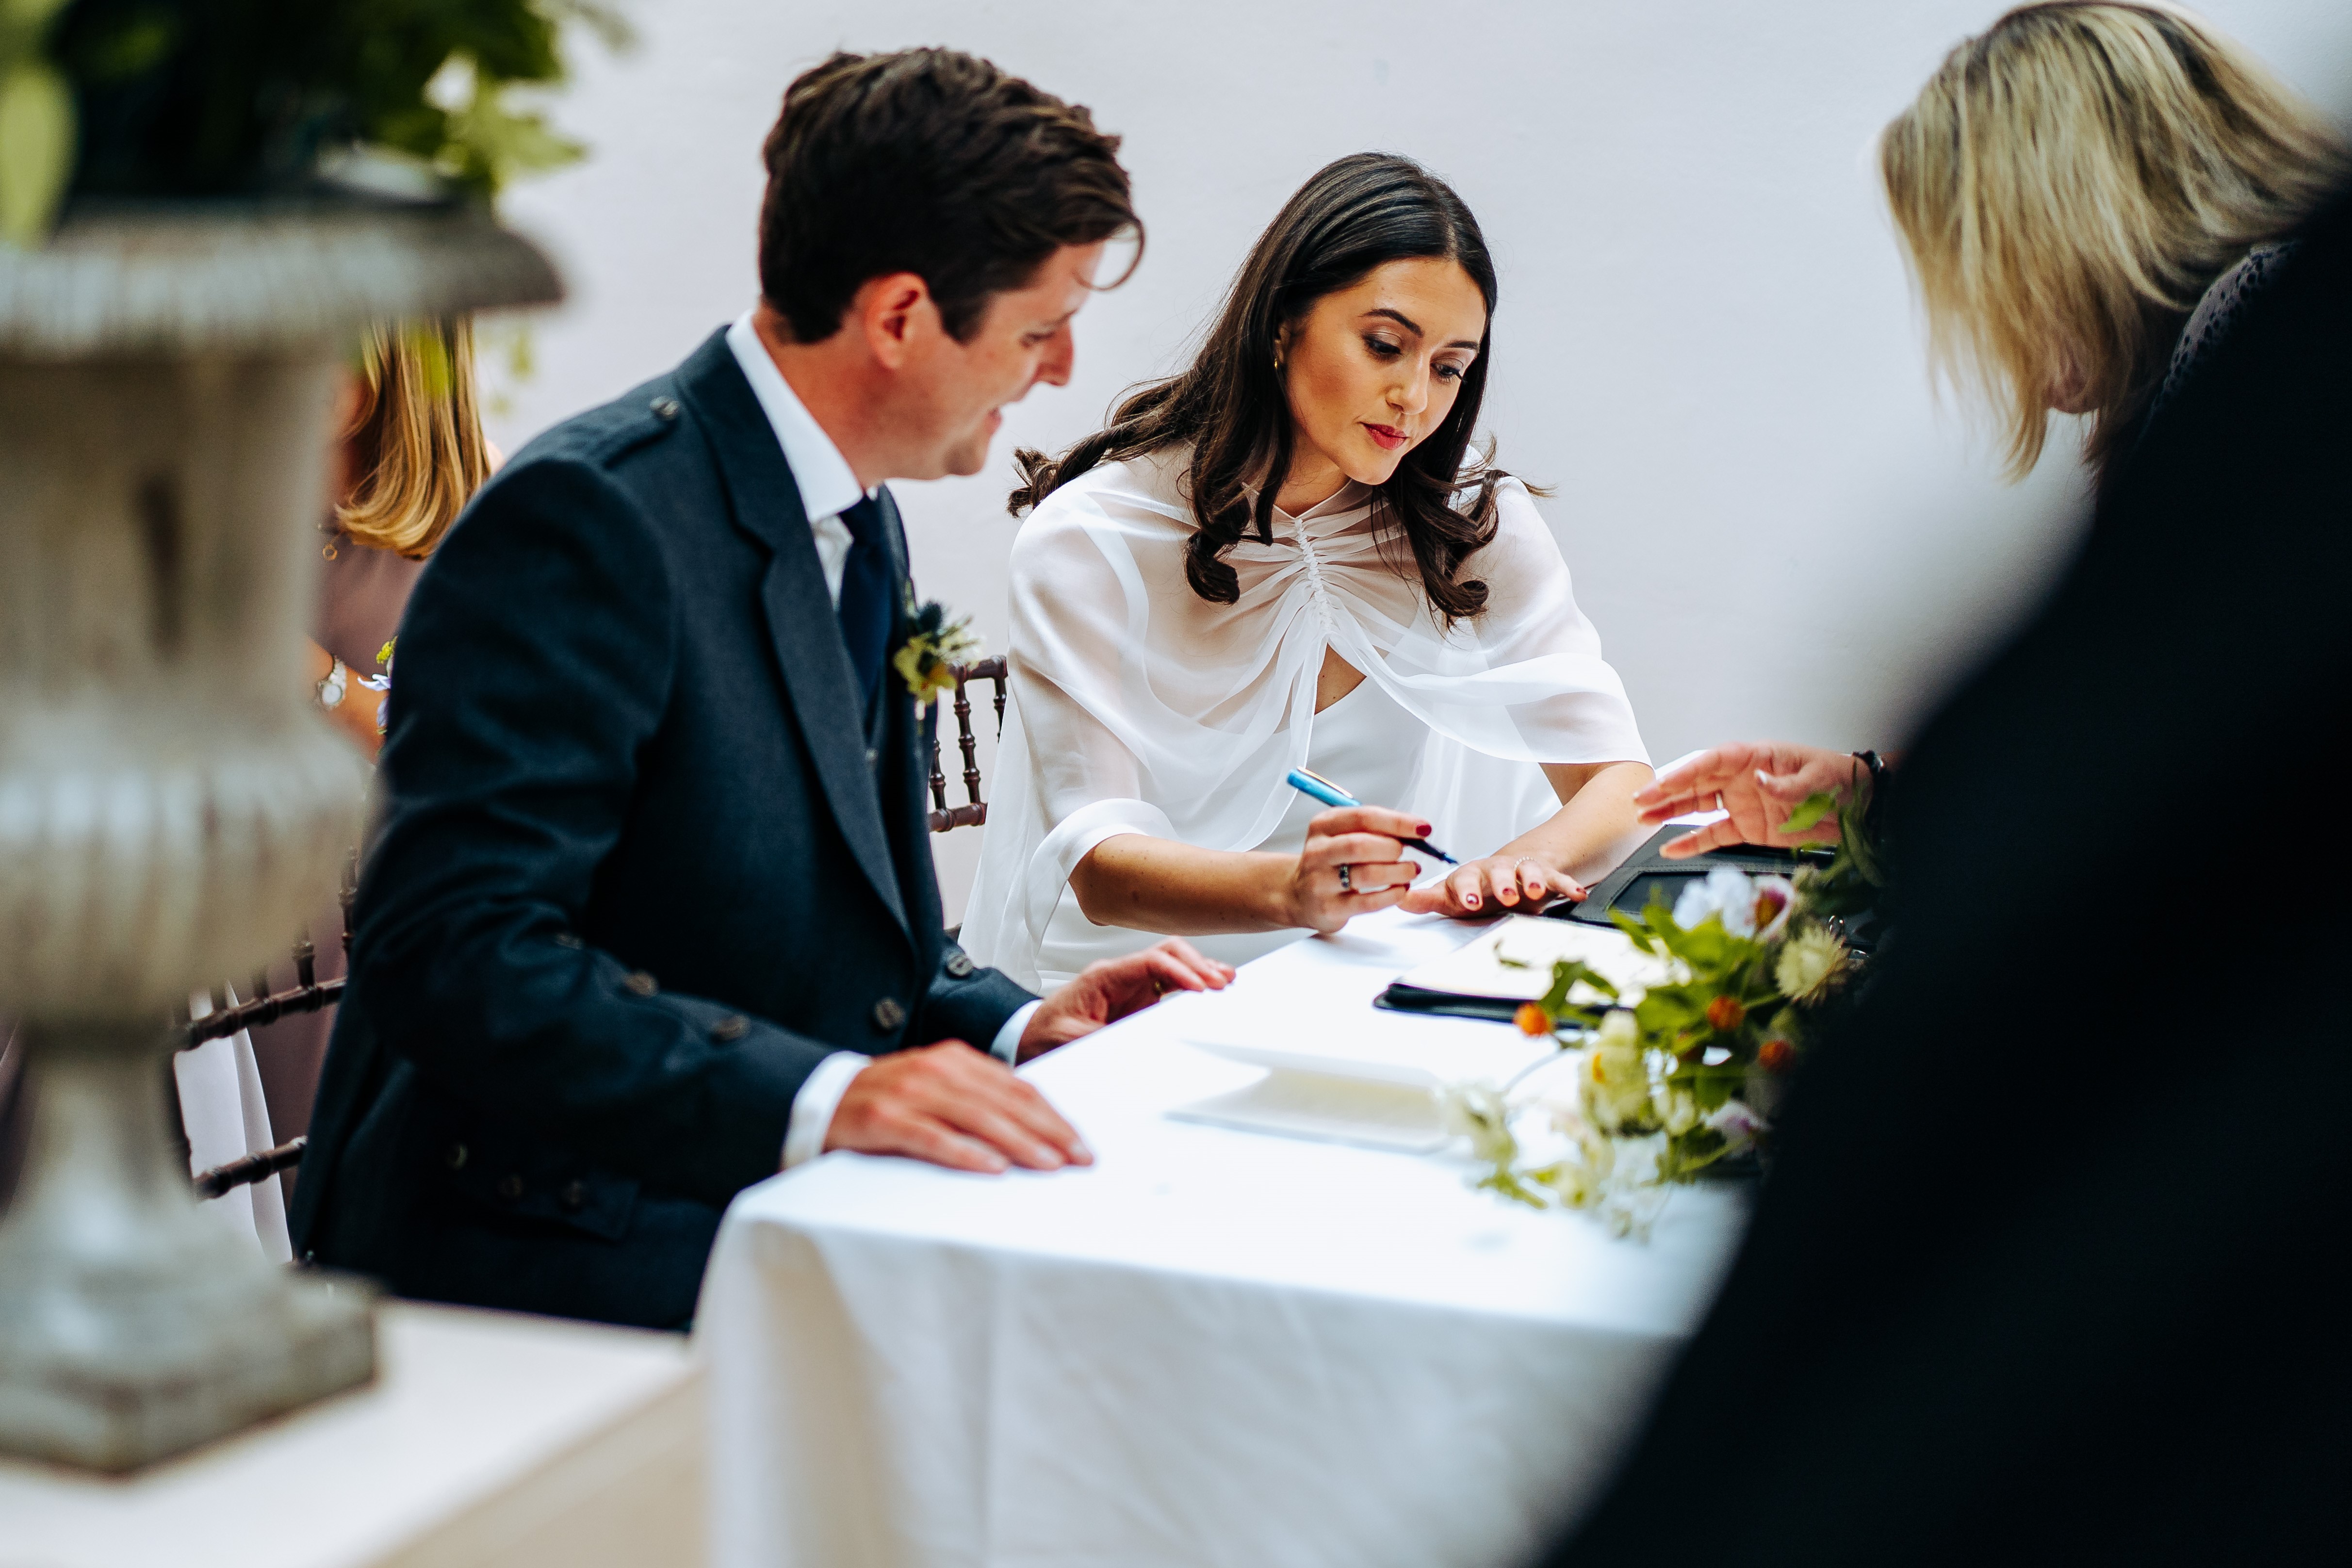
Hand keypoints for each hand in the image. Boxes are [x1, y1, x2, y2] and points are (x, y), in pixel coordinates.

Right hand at [823, 1041, 1089, 1173]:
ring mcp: (909, 1092)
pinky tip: (991, 1168)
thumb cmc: (886, 1103)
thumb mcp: (937, 1091)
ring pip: (976, 1117)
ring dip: (1017, 1142)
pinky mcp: (883, 1117)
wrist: (819, 1099)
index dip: (1053, 1115)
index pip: (1017, 1088)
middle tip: (1079, 1158)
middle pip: (1005, 1101)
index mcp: (956, 1060)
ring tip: (1048, 1164)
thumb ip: (978, 1101)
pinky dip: (964, 1152)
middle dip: (1048, 1131)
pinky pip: (931, 1137)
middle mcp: (937, 1069)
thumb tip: (1033, 1129)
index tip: (1081, 1142)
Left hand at [1019, 938, 1233, 1062]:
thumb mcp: (1070, 1040)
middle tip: (1220, 983)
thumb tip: (1137, 1045)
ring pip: (1173, 964)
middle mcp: (1121, 975)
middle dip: (1197, 964)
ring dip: (1199, 970)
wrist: (1028, 1037)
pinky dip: (1192, 983)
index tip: (1200, 988)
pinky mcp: (1139, 999)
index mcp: (1104, 976)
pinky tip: (1210, 988)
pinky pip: (1171, 983)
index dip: (1179, 971)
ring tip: (1225, 981)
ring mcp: (1132, 986)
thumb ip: (1103, 1039)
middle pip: (1167, 953)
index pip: (1150, 961)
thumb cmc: (1044, 1033)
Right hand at [1284, 806, 1421, 933]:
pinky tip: (1400, 890)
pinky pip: (1368, 902)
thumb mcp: (1344, 835)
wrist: (1299, 894)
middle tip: (1410, 854)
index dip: (1397, 822)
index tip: (1423, 828)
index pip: (1363, 817)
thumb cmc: (1331, 861)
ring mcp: (1320, 881)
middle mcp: (1317, 852)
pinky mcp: (1329, 908)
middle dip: (1394, 849)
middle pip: (1360, 845)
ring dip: (1398, 872)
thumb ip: (1376, 829)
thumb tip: (1416, 831)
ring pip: (1366, 874)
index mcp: (1323, 825)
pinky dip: (1391, 895)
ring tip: (1410, 871)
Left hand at [1400, 854, 1584, 918]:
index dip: (1467, 888)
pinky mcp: (1546, 876)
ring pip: (1528, 870)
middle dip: (1502, 882)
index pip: (1466, 877)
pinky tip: (1578, 894)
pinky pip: (1558, 879)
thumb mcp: (1452, 897)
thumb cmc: (1478, 889)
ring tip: (1536, 892)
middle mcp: (1497, 869)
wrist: (1509, 873)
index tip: (1468, 901)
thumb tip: (1398, 898)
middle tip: (1507, 895)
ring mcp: (1522, 871)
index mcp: (1472, 874)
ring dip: (1532, 880)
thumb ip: (1428, 900)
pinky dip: (1569, 885)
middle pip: (1498, 871)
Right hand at [1631, 742, 1859, 858]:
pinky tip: (1670, 847)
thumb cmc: (1839, 780)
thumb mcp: (1818, 777)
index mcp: (1755, 757)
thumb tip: (1759, 781)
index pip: (1713, 760)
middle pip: (1697, 782)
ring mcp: (1741, 803)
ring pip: (1698, 806)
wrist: (1858, 807)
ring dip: (1670, 812)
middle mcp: (1742, 778)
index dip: (1686, 770)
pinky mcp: (1747, 828)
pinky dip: (1693, 842)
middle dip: (1667, 791)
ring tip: (1643, 819)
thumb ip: (1788, 783)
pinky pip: (1714, 834)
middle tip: (1640, 800)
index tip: (1664, 781)